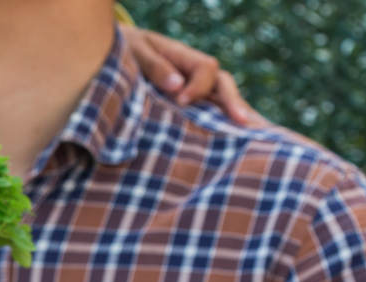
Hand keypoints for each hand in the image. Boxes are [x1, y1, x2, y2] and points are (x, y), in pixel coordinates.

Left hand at [123, 25, 265, 127]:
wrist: (115, 56)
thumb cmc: (126, 53)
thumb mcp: (136, 53)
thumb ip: (155, 67)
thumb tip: (176, 86)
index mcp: (183, 57)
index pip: (205, 68)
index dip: (198, 86)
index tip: (181, 101)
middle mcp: (195, 73)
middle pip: (223, 84)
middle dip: (233, 103)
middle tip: (241, 122)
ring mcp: (195, 89)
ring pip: (220, 101)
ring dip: (232, 117)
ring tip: (251, 136)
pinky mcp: (188, 107)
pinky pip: (209, 114)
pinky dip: (221, 126)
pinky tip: (234, 144)